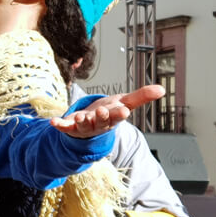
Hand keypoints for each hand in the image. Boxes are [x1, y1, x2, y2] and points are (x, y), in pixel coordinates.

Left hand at [51, 85, 165, 137]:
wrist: (91, 121)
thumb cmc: (109, 111)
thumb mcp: (125, 102)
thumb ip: (142, 96)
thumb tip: (162, 89)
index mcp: (112, 118)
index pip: (118, 116)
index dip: (120, 114)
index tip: (124, 111)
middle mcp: (99, 124)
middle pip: (101, 122)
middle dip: (101, 118)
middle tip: (102, 112)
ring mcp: (84, 127)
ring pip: (84, 126)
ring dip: (83, 121)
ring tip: (82, 116)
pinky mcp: (70, 126)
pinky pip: (64, 127)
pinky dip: (59, 125)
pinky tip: (53, 121)